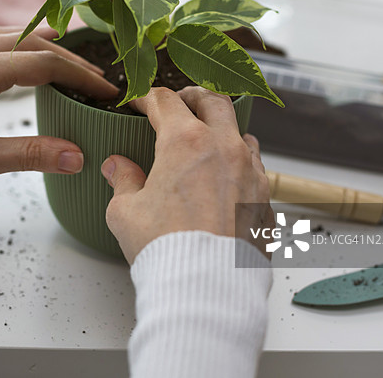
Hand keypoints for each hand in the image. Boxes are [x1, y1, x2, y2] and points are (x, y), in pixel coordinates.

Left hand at [0, 27, 118, 183]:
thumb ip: (30, 155)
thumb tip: (78, 156)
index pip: (45, 64)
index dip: (81, 76)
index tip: (106, 90)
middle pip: (29, 43)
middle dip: (65, 56)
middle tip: (93, 72)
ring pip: (3, 34)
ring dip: (36, 41)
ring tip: (60, 44)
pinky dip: (9, 42)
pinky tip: (9, 52)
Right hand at [102, 86, 272, 263]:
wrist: (206, 286)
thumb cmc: (165, 247)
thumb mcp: (126, 211)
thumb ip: (123, 180)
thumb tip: (118, 167)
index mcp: (185, 141)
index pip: (166, 101)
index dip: (148, 98)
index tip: (140, 104)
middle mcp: (224, 148)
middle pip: (213, 101)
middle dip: (193, 96)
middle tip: (179, 103)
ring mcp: (250, 172)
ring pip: (241, 132)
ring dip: (223, 129)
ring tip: (208, 140)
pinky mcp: (264, 199)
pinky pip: (256, 169)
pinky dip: (239, 164)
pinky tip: (226, 178)